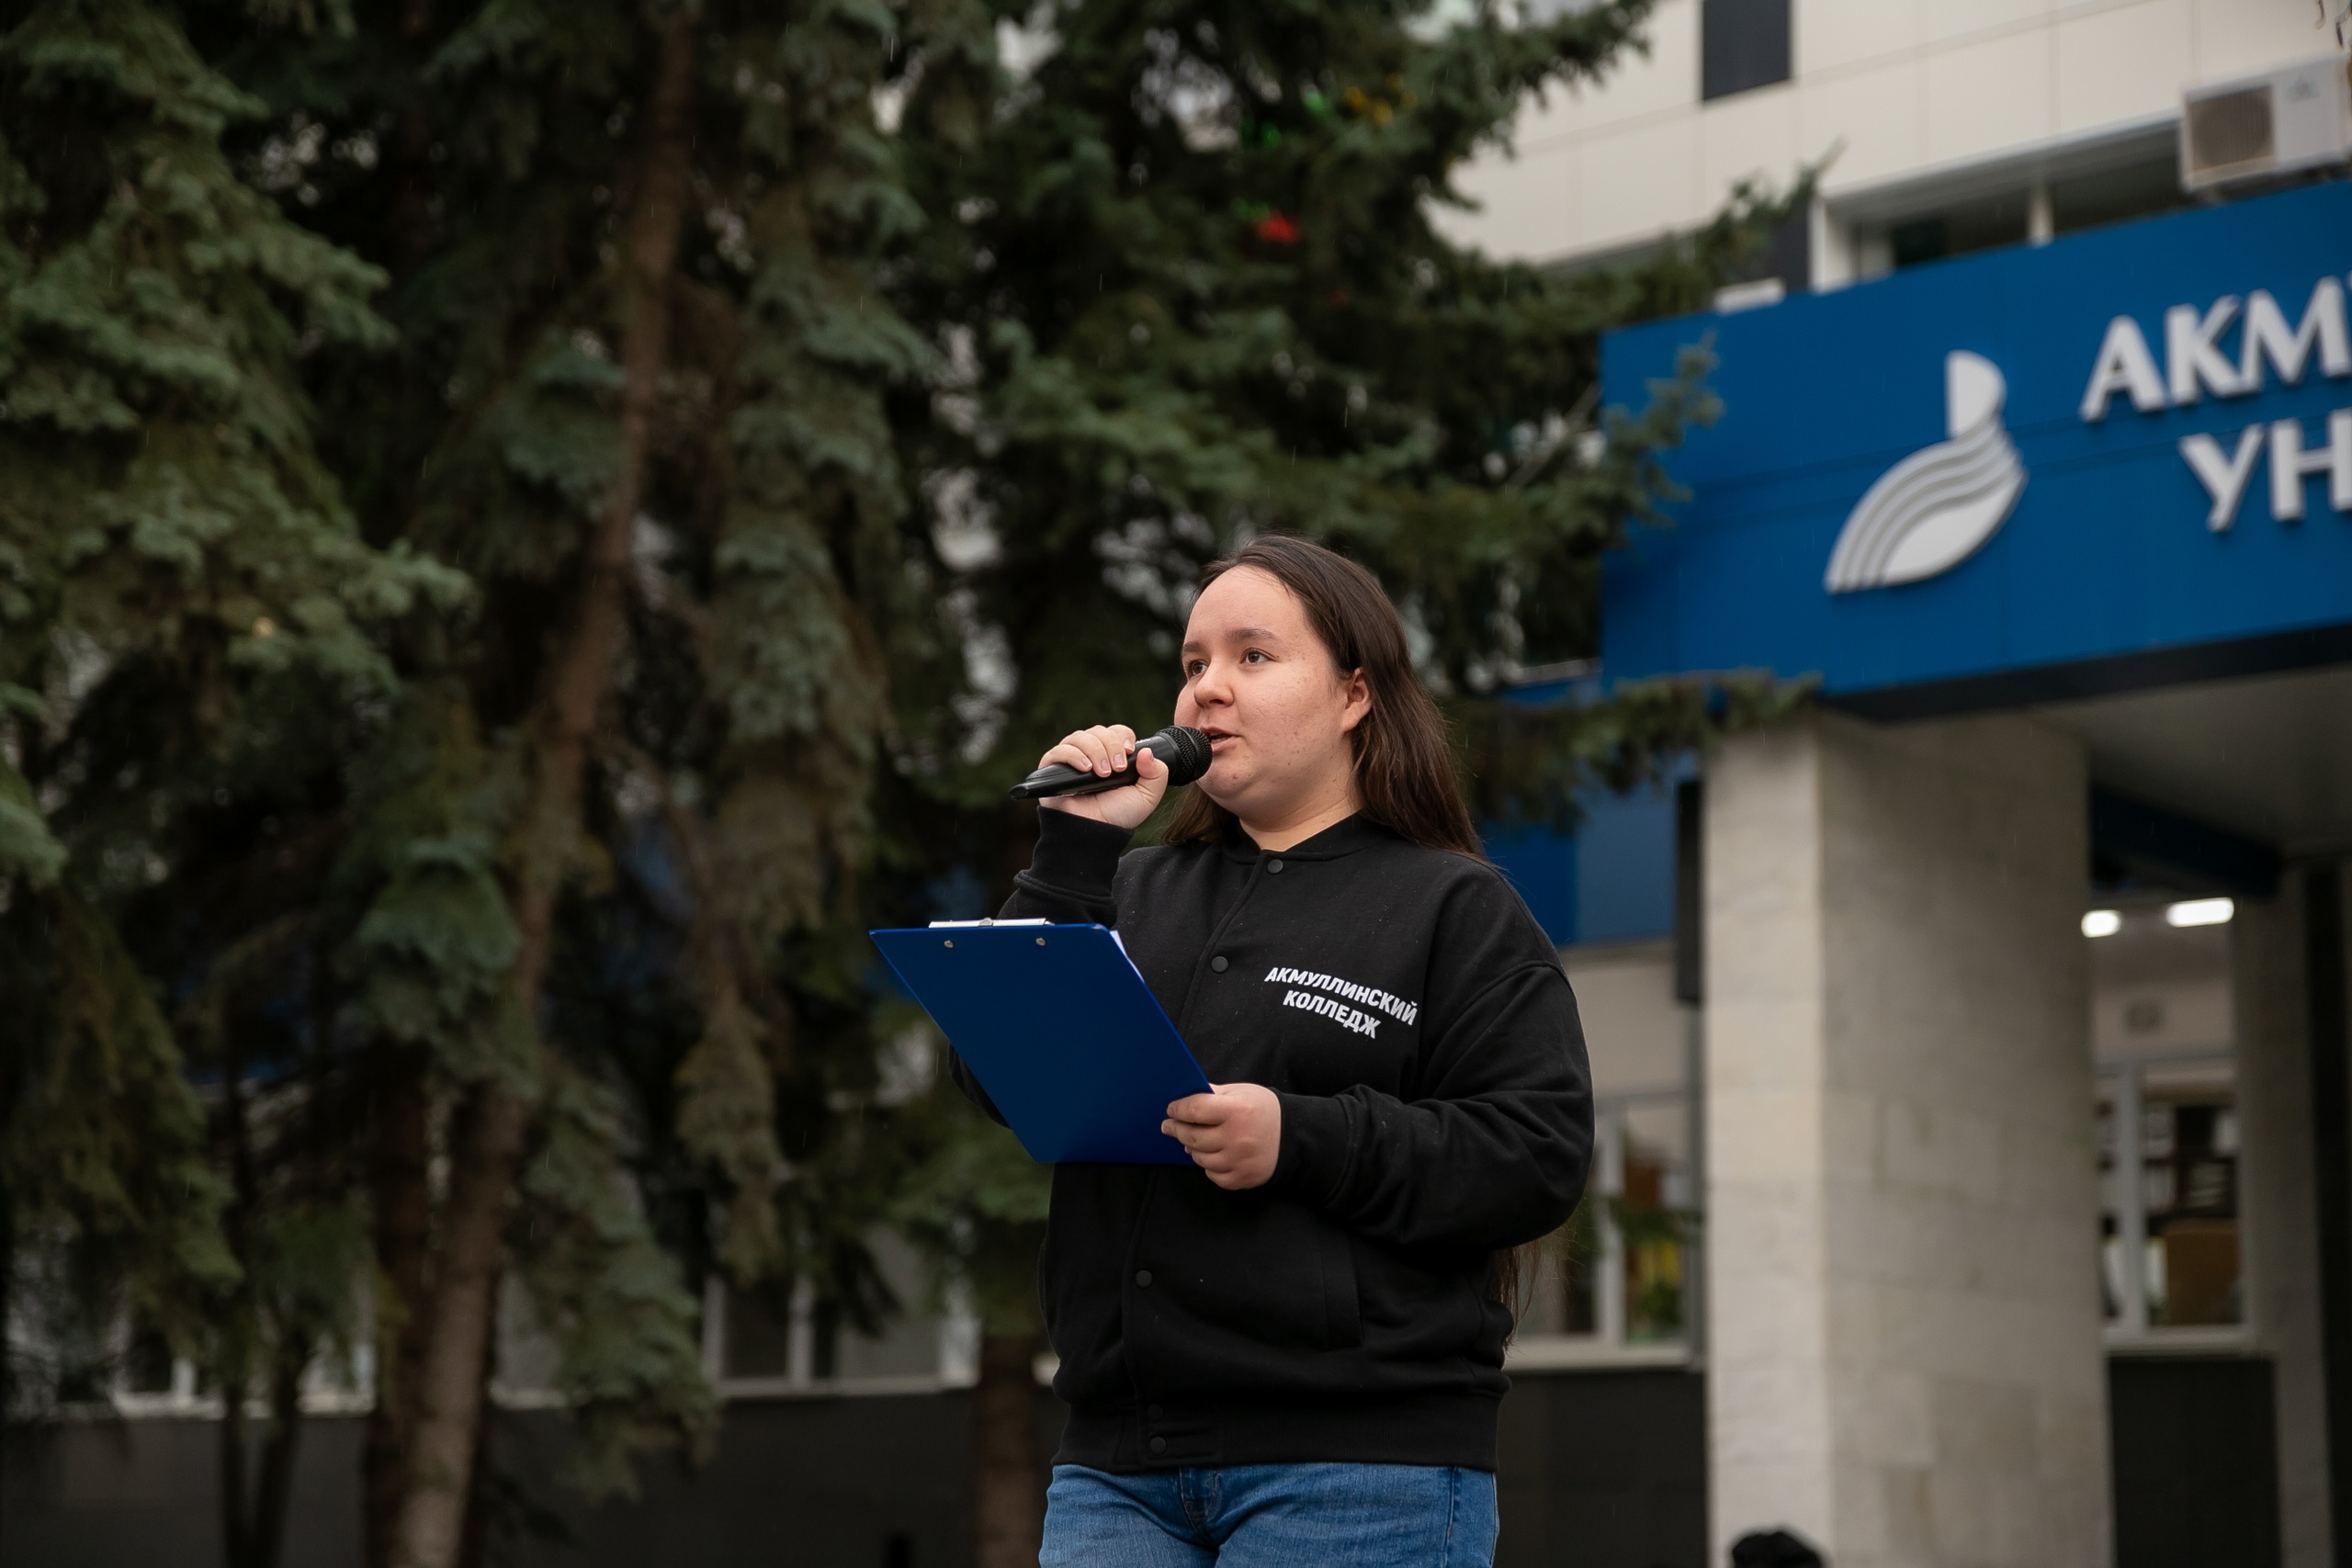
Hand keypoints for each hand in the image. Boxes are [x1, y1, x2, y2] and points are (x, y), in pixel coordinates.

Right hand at [1035, 724, 1167, 831]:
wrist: (1095, 833)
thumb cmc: (1117, 815)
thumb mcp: (1147, 796)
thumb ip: (1157, 774)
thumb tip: (1146, 751)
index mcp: (1111, 755)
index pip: (1115, 731)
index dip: (1122, 737)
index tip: (1128, 752)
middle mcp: (1090, 753)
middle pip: (1098, 731)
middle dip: (1111, 746)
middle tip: (1116, 769)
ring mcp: (1070, 759)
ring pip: (1079, 737)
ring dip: (1095, 750)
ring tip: (1102, 773)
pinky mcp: (1052, 769)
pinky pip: (1059, 751)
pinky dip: (1074, 755)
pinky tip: (1086, 769)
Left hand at [1163, 1083, 1280, 1189]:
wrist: (1293, 1138)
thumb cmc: (1264, 1111)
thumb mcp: (1243, 1092)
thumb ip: (1215, 1093)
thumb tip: (1186, 1096)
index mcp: (1237, 1111)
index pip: (1195, 1110)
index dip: (1179, 1109)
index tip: (1172, 1109)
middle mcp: (1237, 1138)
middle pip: (1192, 1136)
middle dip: (1176, 1129)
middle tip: (1169, 1126)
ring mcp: (1239, 1161)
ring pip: (1199, 1157)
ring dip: (1191, 1148)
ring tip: (1191, 1140)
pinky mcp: (1241, 1178)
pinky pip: (1212, 1174)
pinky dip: (1208, 1165)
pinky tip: (1211, 1155)